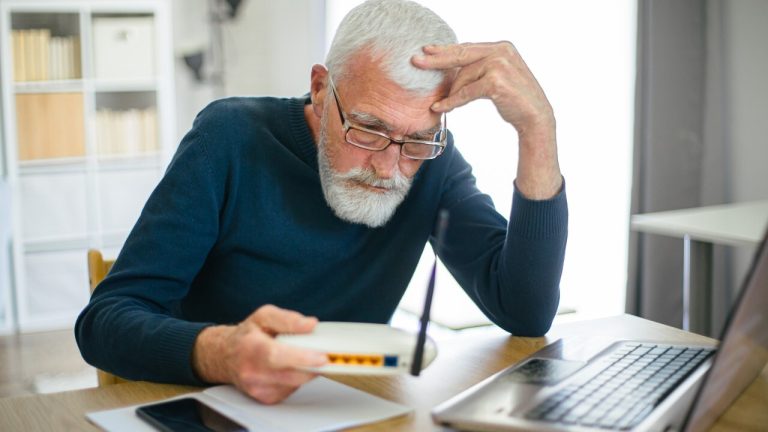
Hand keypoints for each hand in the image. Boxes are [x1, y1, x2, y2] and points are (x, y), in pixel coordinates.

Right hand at [192, 304, 326, 404]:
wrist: (226, 357)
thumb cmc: (247, 336)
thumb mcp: (263, 316)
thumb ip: (288, 319)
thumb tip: (310, 325)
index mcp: (251, 347)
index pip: (277, 356)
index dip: (301, 358)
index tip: (321, 357)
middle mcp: (251, 371)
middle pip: (290, 375)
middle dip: (312, 366)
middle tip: (322, 356)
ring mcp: (257, 388)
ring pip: (294, 384)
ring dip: (304, 372)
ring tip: (299, 357)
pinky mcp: (264, 398)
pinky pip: (290, 390)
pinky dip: (295, 379)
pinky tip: (288, 369)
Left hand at [412, 42, 561, 198]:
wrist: (535, 117)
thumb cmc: (515, 99)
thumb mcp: (498, 76)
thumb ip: (481, 67)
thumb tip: (453, 65)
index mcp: (502, 47)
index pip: (467, 47)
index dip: (446, 49)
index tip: (428, 50)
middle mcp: (501, 51)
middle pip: (460, 55)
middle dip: (436, 59)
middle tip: (416, 61)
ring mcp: (499, 65)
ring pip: (463, 77)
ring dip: (451, 92)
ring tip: (441, 103)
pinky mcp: (495, 82)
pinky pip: (465, 92)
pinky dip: (452, 101)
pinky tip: (441, 107)